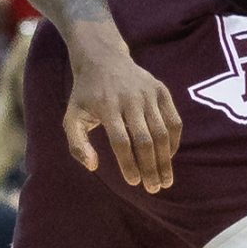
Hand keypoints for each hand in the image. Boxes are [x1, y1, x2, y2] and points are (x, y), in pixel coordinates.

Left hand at [61, 31, 181, 192]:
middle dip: (151, 167)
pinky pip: (173, 120)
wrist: (103, 59)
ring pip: (162, 132)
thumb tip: (92, 166)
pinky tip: (169, 156)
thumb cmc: (86, 95)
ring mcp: (148, 94)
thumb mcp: (72, 117)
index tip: (133, 182)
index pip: (121, 141)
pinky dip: (174, 141)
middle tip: (154, 188)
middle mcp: (130, 99)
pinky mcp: (161, 90)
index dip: (128, 164)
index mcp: (107, 107)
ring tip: (165, 179)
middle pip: (145, 139)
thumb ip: (77, 144)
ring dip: (166, 159)